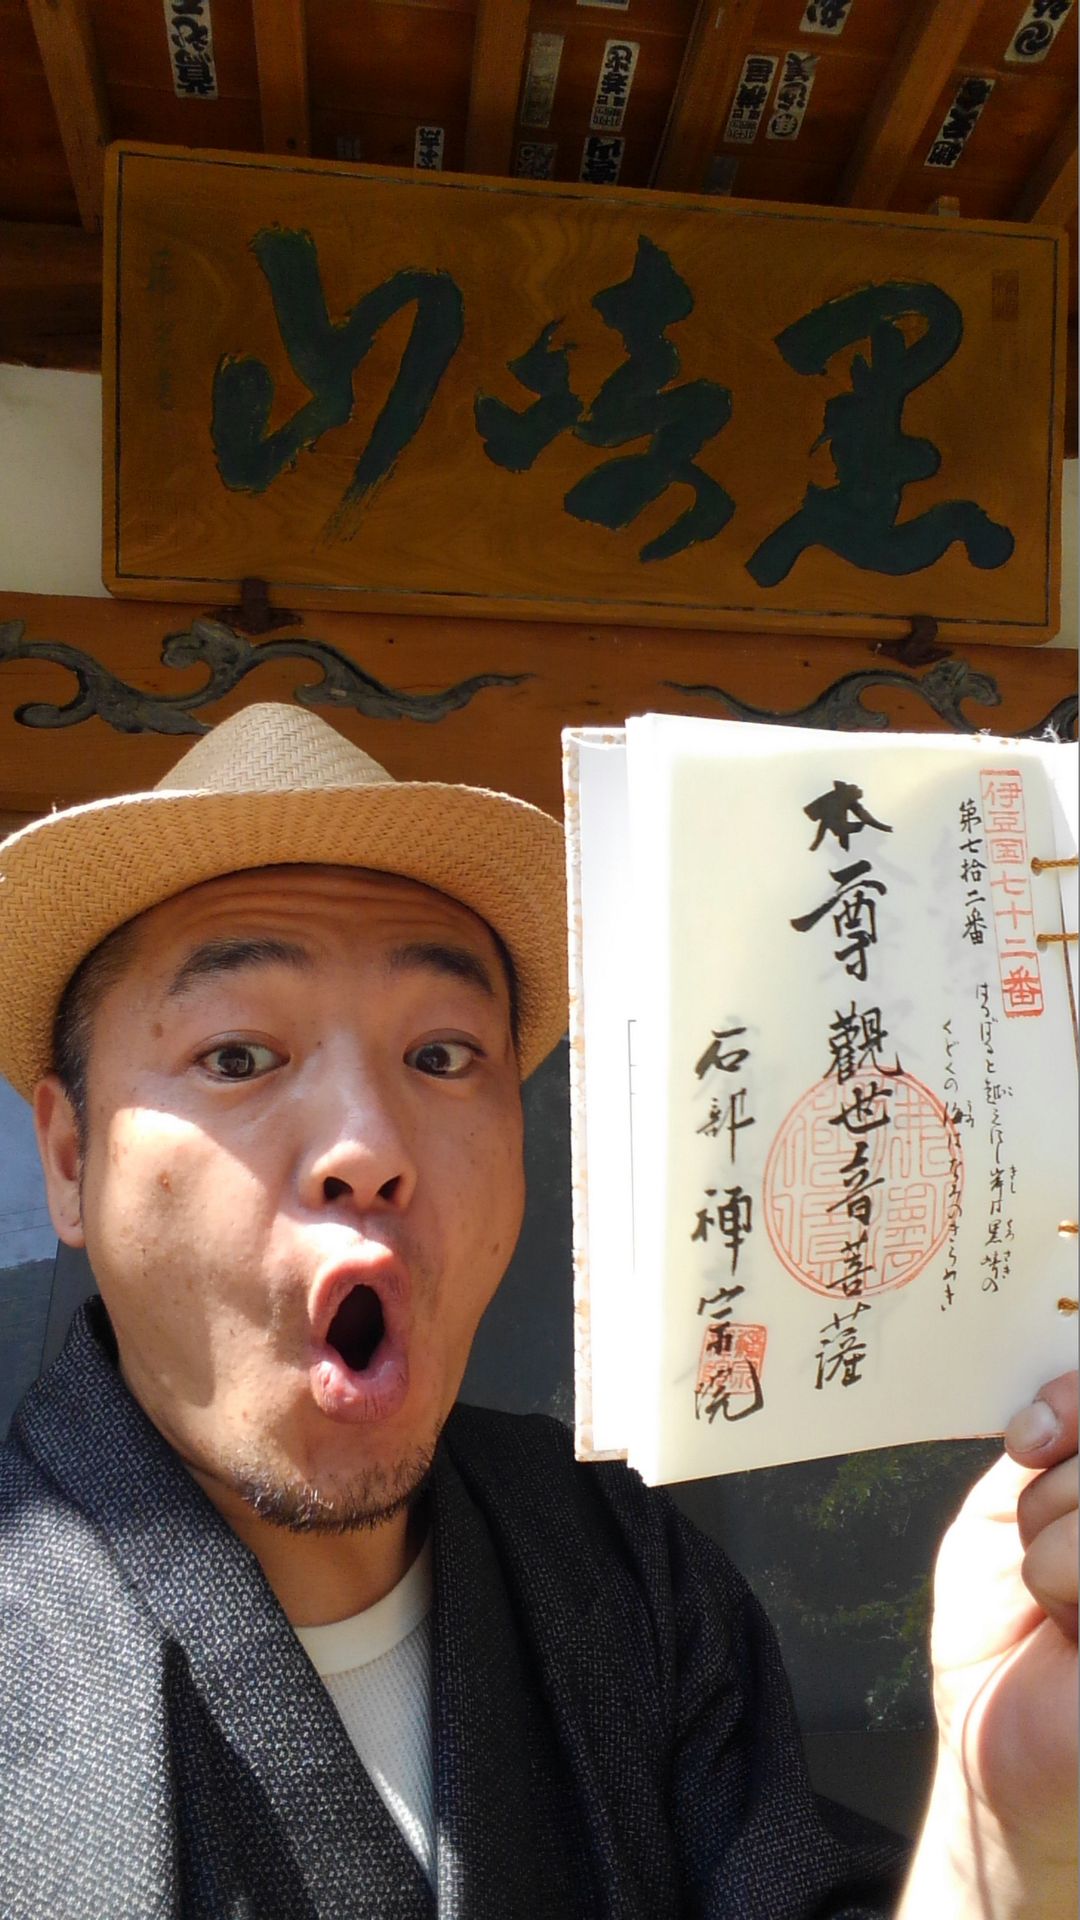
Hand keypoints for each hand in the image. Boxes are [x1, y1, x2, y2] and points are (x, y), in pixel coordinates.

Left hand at [930, 1371, 1076, 1879]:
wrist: (996, 1738)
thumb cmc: (1007, 1620)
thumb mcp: (1016, 1505)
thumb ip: (1056, 1441)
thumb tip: (1057, 1406)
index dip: (1074, 1397)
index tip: (1031, 1438)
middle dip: (1052, 1489)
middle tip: (1035, 1541)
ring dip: (1052, 1539)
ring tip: (1055, 1596)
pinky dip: (1064, 1580)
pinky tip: (1071, 1628)